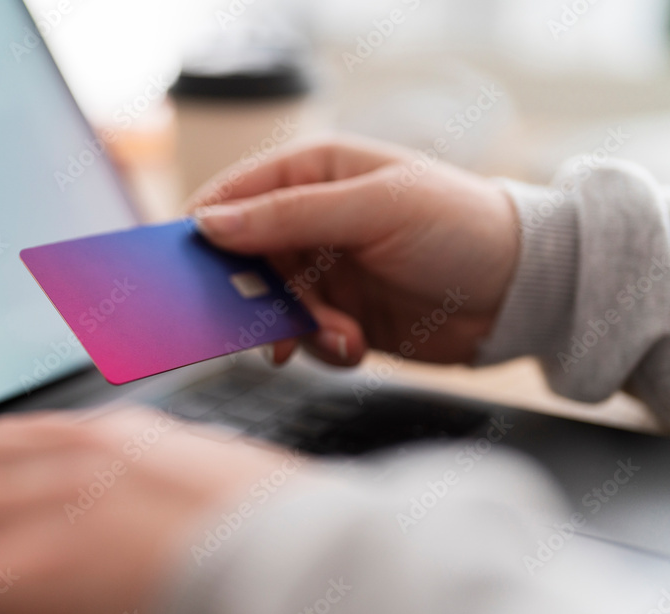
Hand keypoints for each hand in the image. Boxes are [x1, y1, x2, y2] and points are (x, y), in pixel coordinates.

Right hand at [187, 135, 519, 365]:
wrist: (521, 292)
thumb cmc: (460, 227)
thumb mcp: (375, 209)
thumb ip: (289, 215)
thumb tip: (210, 221)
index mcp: (314, 173)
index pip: (235, 195)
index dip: (206, 230)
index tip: (184, 268)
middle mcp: (312, 221)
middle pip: (245, 260)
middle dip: (256, 295)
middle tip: (271, 322)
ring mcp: (324, 271)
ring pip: (270, 306)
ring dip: (297, 328)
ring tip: (340, 335)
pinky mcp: (339, 315)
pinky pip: (302, 337)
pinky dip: (323, 347)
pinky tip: (357, 344)